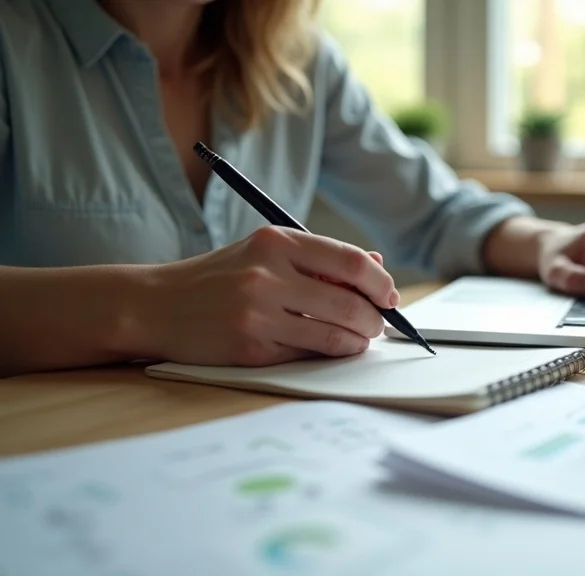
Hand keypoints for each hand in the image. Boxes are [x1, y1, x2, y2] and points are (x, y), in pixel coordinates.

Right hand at [141, 226, 397, 365]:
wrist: (155, 304)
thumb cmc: (219, 277)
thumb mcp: (266, 252)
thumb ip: (320, 258)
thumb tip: (377, 264)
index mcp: (277, 242)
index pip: (351, 262)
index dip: (381, 283)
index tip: (390, 296)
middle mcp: (267, 275)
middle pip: (349, 303)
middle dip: (375, 319)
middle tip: (378, 325)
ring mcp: (258, 314)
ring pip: (333, 335)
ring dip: (356, 342)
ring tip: (357, 339)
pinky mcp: (250, 349)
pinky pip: (307, 355)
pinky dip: (326, 354)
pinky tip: (327, 348)